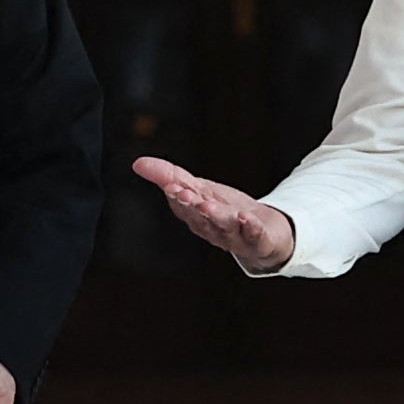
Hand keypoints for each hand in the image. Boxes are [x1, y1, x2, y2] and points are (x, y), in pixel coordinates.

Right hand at [132, 156, 296, 270]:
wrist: (266, 235)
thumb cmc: (225, 211)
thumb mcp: (198, 189)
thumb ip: (169, 176)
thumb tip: (137, 162)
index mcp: (196, 217)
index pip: (184, 206)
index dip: (177, 196)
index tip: (170, 185)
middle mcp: (214, 229)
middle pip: (201, 217)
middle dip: (192, 206)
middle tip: (183, 194)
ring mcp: (237, 236)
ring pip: (224, 226)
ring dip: (215, 216)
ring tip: (207, 206)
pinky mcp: (260, 240)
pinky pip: (255, 236)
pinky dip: (250, 228)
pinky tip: (246, 218)